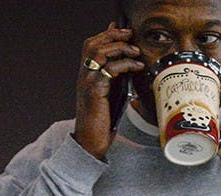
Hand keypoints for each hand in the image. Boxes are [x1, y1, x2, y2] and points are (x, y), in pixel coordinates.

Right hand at [73, 22, 143, 159]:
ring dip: (120, 47)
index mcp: (86, 73)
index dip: (107, 34)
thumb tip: (129, 60)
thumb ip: (117, 76)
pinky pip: (110, 70)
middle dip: (113, 35)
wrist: (91, 141)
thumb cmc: (103, 119)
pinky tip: (137, 67)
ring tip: (136, 51)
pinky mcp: (94, 90)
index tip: (125, 30)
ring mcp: (87, 81)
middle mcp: (84, 74)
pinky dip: (125, 65)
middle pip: (93, 44)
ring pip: (99, 52)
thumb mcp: (112, 92)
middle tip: (131, 35)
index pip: (92, 44)